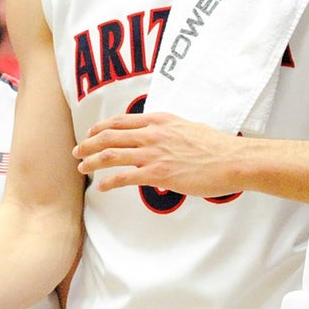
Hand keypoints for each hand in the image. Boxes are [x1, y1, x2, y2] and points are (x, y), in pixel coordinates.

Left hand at [73, 111, 246, 195]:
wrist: (231, 160)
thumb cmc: (214, 147)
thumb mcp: (187, 128)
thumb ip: (168, 132)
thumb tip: (160, 140)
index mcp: (159, 120)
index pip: (120, 121)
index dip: (100, 127)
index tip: (91, 133)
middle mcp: (152, 134)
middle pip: (109, 136)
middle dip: (88, 144)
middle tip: (77, 152)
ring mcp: (153, 153)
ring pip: (110, 155)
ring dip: (91, 162)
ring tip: (81, 168)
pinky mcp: (157, 174)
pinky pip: (124, 177)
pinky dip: (108, 182)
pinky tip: (101, 188)